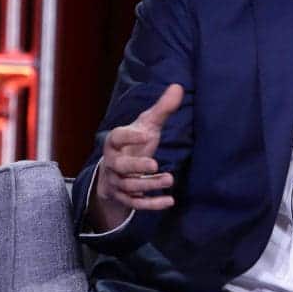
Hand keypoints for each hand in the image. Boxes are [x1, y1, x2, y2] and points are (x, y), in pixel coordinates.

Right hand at [88, 84, 183, 230]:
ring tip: (170, 179)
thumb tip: (178, 87)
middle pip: (120, 167)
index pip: (117, 138)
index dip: (129, 137)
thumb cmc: (134, 145)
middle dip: (136, 166)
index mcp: (115, 143)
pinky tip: (170, 202)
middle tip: (155, 164)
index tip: (146, 134)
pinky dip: (152, 205)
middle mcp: (113, 163)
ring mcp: (118, 183)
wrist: (116, 172)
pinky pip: (136, 204)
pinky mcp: (126, 198)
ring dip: (149, 185)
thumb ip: (161, 110)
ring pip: (130, 187)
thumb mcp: (146, 126)